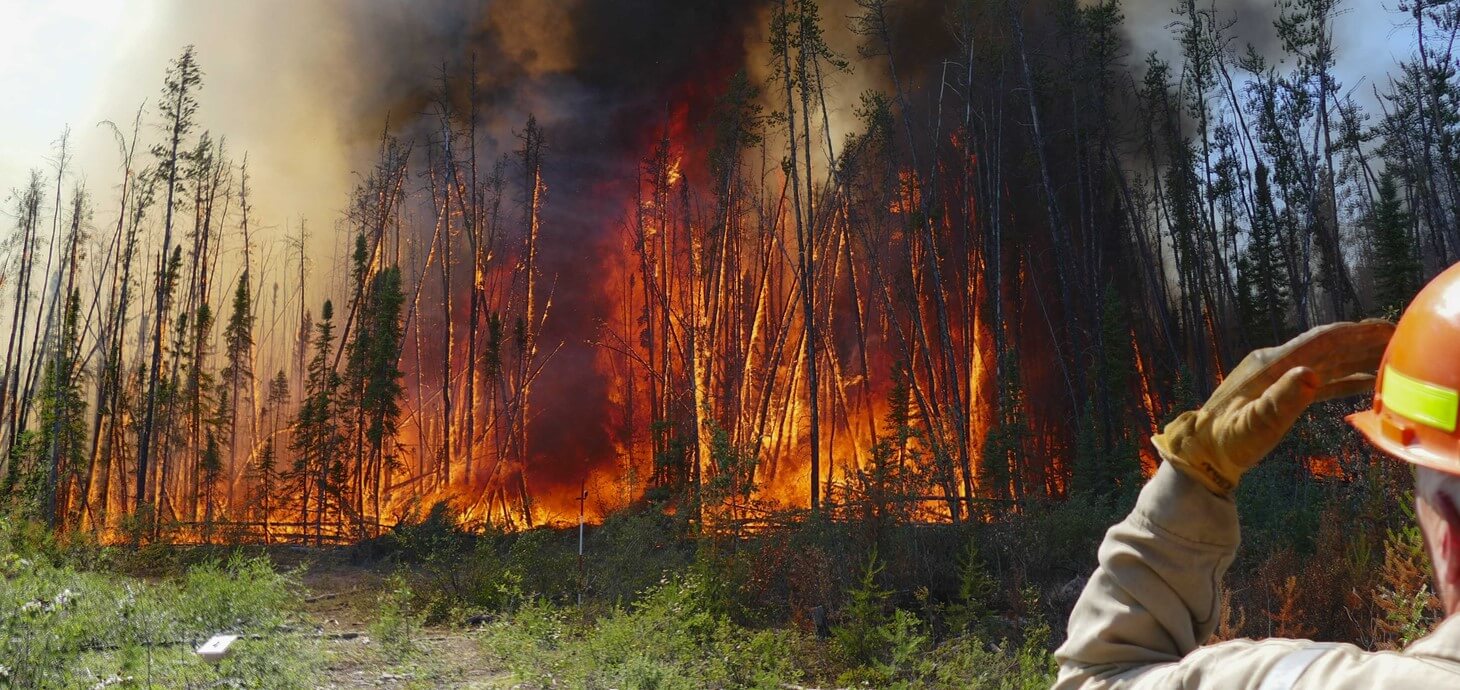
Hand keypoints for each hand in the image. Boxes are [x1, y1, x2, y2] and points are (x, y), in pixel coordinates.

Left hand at [1152, 320, 1394, 495]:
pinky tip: (1366, 385)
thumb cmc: (1228, 440)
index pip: (1322, 341)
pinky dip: (1344, 380)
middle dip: (1365, 343)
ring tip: (1393, 361)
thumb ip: (1281, 400)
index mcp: (1271, 364)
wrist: (1203, 450)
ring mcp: (1277, 376)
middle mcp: (1276, 364)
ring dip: (1359, 360)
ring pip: (1327, 362)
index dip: (1356, 333)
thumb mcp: (1254, 423)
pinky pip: (1319, 380)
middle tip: (1402, 341)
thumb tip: (1311, 375)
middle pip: (1330, 347)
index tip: (1387, 329)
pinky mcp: (1279, 391)